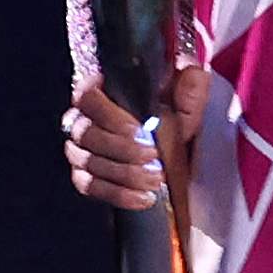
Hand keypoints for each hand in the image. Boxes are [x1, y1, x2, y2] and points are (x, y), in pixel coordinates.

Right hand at [64, 45, 211, 214]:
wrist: (174, 144)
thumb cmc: (172, 114)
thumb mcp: (186, 99)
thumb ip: (189, 88)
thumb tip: (192, 74)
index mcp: (102, 90)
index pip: (87, 97)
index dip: (109, 115)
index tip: (141, 130)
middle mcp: (82, 117)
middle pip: (86, 134)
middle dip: (122, 150)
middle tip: (154, 158)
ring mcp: (80, 148)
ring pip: (88, 162)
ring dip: (123, 174)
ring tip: (155, 179)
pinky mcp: (85, 175)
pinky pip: (89, 186)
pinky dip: (117, 194)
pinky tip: (143, 198)